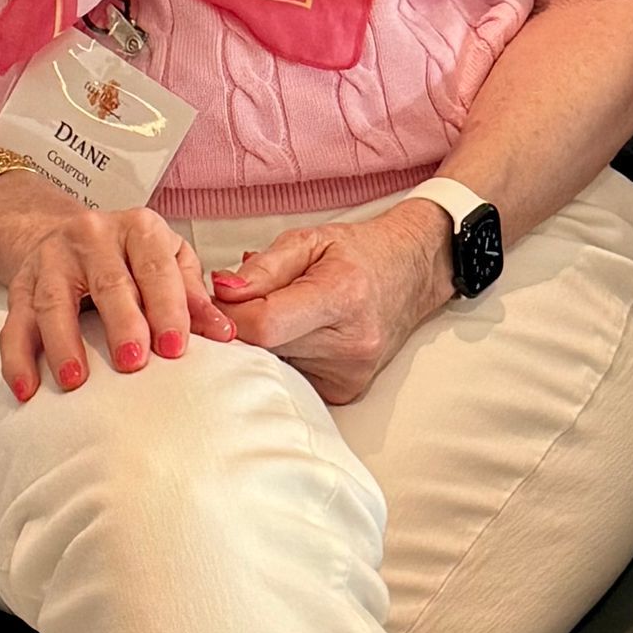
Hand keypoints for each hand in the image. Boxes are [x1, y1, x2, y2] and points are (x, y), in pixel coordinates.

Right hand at [0, 174, 237, 401]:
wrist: (65, 233)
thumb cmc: (129, 257)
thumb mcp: (169, 261)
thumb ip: (194, 297)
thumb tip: (225, 335)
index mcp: (138, 229)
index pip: (156, 268)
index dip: (167, 308)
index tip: (175, 348)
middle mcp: (92, 237)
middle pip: (107, 282)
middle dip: (121, 324)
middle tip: (133, 363)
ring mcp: (52, 259)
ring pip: (54, 301)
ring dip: (63, 342)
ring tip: (75, 380)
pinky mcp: (20, 284)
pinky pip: (15, 322)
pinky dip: (17, 357)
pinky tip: (26, 387)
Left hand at [211, 201, 454, 404]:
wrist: (411, 274)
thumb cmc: (359, 254)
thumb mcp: (308, 240)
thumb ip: (263, 268)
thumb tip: (224, 292)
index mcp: (342, 297)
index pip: (265, 325)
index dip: (230, 313)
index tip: (221, 298)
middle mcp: (352, 344)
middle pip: (265, 349)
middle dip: (243, 325)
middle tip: (248, 301)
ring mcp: (350, 374)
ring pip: (273, 366)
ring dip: (264, 343)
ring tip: (283, 313)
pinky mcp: (344, 392)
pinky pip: (291, 378)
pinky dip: (283, 358)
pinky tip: (298, 334)